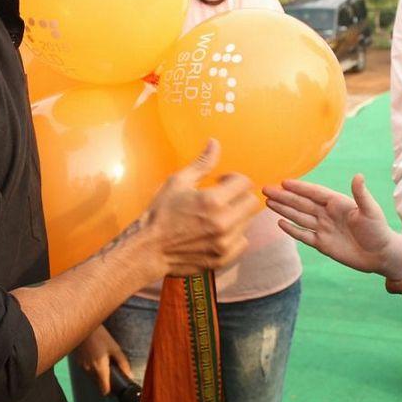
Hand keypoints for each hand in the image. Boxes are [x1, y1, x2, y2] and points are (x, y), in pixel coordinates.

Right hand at [73, 325, 132, 395]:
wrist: (84, 326)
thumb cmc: (101, 336)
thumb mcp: (115, 348)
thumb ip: (123, 364)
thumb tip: (130, 376)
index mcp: (100, 368)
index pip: (104, 390)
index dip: (111, 391)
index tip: (116, 386)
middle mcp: (89, 371)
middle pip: (98, 385)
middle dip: (105, 381)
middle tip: (112, 370)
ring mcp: (82, 367)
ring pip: (92, 378)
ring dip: (98, 374)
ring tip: (104, 361)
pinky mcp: (77, 362)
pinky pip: (87, 371)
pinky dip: (92, 368)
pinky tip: (95, 357)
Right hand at [141, 140, 259, 276]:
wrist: (149, 249)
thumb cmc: (161, 214)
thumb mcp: (178, 182)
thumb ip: (201, 164)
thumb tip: (215, 143)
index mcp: (213, 201)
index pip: (245, 183)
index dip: (234, 178)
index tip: (221, 182)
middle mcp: (223, 223)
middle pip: (251, 202)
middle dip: (239, 196)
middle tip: (222, 197)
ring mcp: (224, 243)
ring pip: (247, 222)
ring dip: (236, 215)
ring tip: (217, 215)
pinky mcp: (223, 258)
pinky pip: (242, 241)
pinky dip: (234, 235)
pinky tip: (217, 232)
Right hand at [263, 174, 395, 273]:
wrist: (380, 255)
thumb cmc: (378, 230)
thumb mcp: (370, 211)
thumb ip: (361, 194)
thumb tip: (358, 176)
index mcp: (337, 203)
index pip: (314, 192)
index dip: (299, 187)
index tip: (283, 181)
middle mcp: (327, 213)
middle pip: (301, 203)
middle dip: (284, 196)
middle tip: (266, 189)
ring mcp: (323, 228)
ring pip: (299, 217)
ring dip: (284, 209)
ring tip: (268, 202)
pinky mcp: (322, 244)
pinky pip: (304, 235)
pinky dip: (292, 229)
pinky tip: (280, 222)